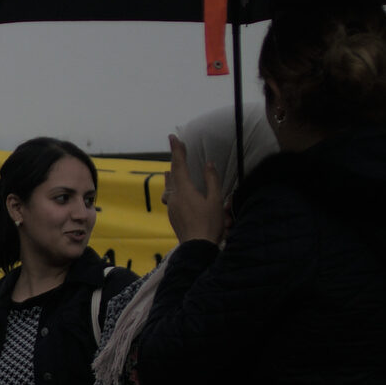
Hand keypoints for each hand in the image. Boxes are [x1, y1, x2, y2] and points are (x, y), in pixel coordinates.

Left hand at [166, 129, 228, 244]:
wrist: (197, 247)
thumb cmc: (210, 224)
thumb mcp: (216, 200)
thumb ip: (212, 180)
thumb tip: (209, 164)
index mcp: (184, 190)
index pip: (179, 165)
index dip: (177, 150)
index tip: (173, 137)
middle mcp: (174, 196)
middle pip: (173, 174)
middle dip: (175, 160)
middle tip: (176, 147)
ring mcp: (171, 206)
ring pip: (169, 186)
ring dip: (171, 175)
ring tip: (170, 169)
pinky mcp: (173, 215)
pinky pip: (170, 196)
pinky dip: (172, 188)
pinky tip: (174, 191)